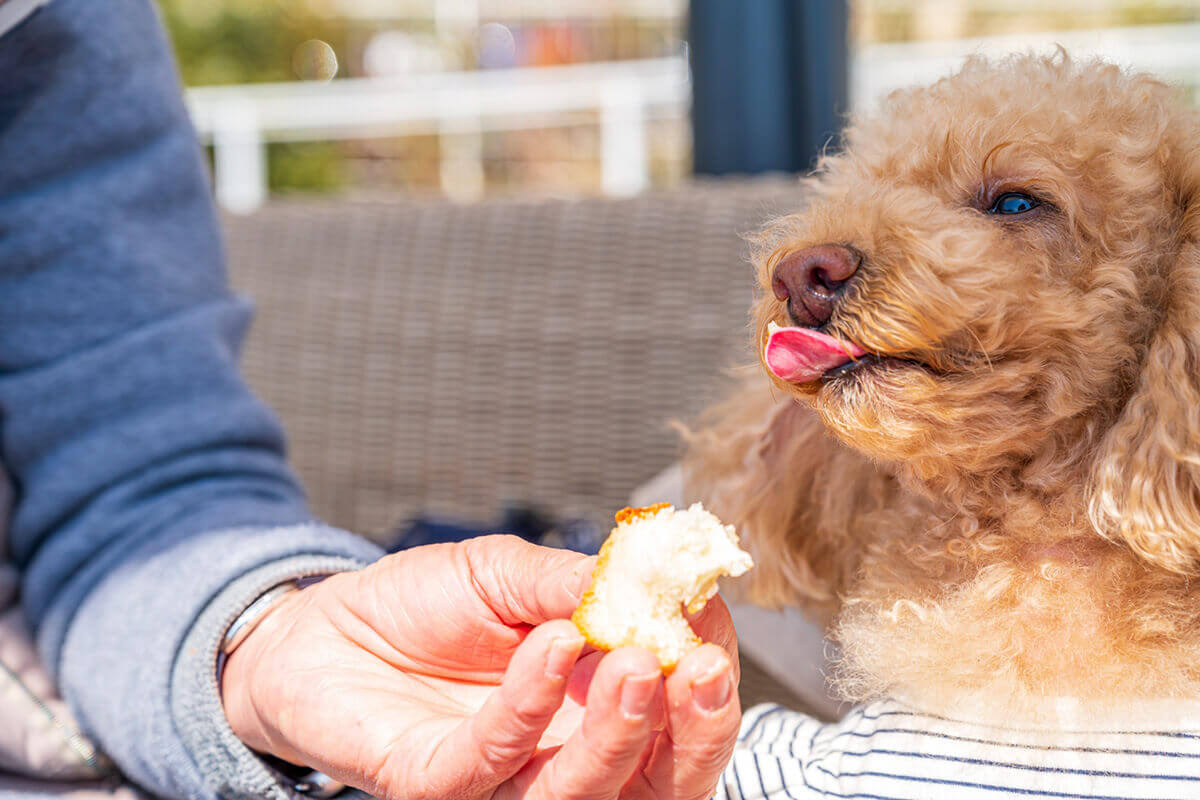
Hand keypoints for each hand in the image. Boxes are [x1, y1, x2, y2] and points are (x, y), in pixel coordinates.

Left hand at [220, 534, 740, 799]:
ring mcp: (501, 776)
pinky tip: (548, 644)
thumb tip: (653, 579)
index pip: (674, 709)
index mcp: (592, 704)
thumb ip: (575, 583)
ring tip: (633, 662)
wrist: (321, 626)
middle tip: (699, 668)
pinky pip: (493, 757)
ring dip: (618, 730)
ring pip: (582, 787)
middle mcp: (560, 753)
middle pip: (653, 777)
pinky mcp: (436, 781)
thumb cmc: (420, 603)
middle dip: (691, 730)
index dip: (705, 669)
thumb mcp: (507, 572)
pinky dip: (530, 703)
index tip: (711, 613)